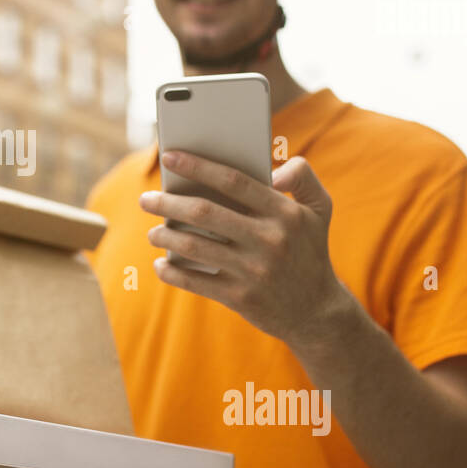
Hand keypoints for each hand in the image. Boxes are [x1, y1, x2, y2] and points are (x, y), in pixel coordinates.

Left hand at [142, 151, 350, 348]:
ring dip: (165, 236)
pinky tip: (161, 265)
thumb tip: (273, 168)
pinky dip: (172, 272)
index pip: (234, 181)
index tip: (168, 156)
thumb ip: (303, 176)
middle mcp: (270, 240)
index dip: (197, 166)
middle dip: (168, 203)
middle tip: (146, 199)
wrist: (316, 311)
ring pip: (194, 246)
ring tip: (153, 232)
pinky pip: (195, 282)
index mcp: (285, 213)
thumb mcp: (320, 208)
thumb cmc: (310, 249)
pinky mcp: (241, 297)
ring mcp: (254, 271)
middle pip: (205, 212)